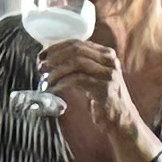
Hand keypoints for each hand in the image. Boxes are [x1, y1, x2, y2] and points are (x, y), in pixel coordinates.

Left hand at [37, 35, 143, 161]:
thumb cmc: (102, 98)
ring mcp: (108, 73)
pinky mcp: (105, 88)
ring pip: (76, 62)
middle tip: (41, 68)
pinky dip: (62, 83)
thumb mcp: (91, 77)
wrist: (121, 118)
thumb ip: (77, 67)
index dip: (56, 48)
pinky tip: (53, 89)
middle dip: (54, 57)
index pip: (77, 43)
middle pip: (75, 50)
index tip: (41, 57)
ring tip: (45, 79)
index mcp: (105, 54)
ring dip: (56, 70)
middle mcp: (109, 60)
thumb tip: (48, 62)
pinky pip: (78, 79)